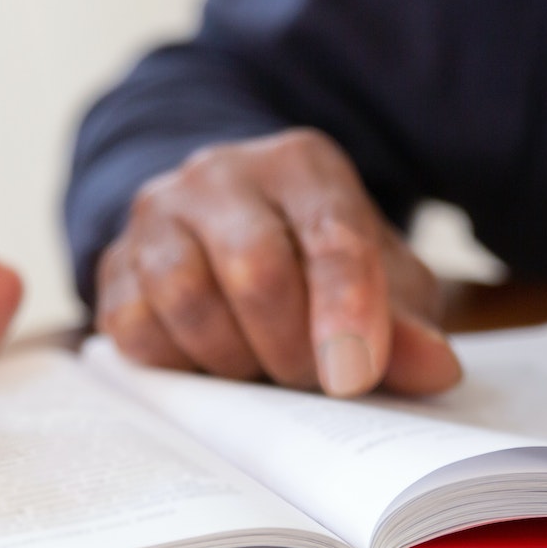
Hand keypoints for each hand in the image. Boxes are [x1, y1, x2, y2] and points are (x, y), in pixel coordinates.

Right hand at [95, 129, 461, 395]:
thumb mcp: (379, 284)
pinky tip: (209, 363)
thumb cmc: (314, 263)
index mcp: (301, 165)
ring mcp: (157, 216)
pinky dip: (178, 363)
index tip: (353, 378)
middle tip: (311, 382)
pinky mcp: (113, 265)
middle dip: (289, 347)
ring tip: (260, 371)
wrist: (222, 234)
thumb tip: (434, 369)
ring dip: (232, 359)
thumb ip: (407, 325)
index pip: (330, 233)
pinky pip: (135, 327)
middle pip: (254, 268)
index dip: (345, 310)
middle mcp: (221, 175)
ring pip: (185, 296)